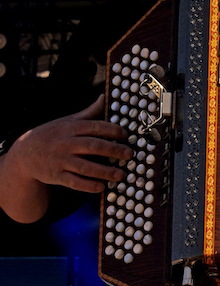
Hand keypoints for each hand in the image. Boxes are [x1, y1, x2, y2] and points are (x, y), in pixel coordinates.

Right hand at [0, 95, 132, 221]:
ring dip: (105, 171)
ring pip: (86, 167)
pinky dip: (88, 185)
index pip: (94, 127)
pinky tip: (102, 187)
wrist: (24, 154)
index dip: (111, 130)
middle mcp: (66, 144)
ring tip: (121, 175)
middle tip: (129, 154)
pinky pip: (75, 182)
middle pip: (93, 146)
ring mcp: (61, 161)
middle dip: (113, 150)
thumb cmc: (51, 135)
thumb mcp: (67, 121)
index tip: (125, 135)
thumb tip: (104, 97)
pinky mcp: (56, 176)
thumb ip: (88, 113)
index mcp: (70, 128)